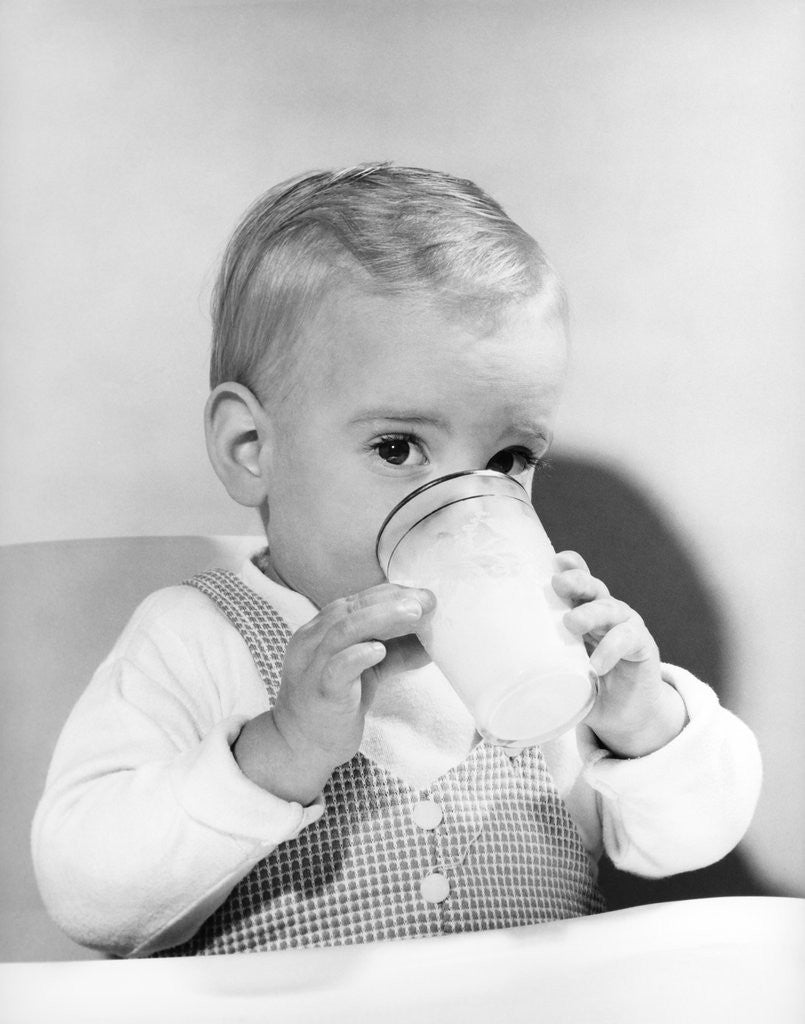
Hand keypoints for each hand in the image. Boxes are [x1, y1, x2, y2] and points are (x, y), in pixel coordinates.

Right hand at [234, 583, 433, 802]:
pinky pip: (336, 668)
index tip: (422, 595)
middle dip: (392, 600)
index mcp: (322, 630)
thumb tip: (431, 641)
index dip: (391, 593)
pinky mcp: (319, 691)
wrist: (299, 746)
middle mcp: (313, 640)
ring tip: (414, 613)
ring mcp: (313, 665)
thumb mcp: (366, 672)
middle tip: (427, 600)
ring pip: (343, 631)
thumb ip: (393, 652)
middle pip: (352, 608)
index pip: (357, 600)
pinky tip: (380, 650)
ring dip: (381, 617)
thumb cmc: (333, 704)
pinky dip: (359, 655)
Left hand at [552, 551, 687, 757]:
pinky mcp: (642, 646)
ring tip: (572, 624)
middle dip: (576, 580)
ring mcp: (626, 626)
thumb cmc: (587, 688)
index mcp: (583, 612)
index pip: (578, 581)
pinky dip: (611, 649)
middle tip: (558, 585)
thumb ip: (536, 672)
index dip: (570, 566)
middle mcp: (605, 613)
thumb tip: (490, 691)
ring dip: (591, 612)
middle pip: (593, 587)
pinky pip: (628, 639)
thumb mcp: (558, 675)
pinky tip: (596, 665)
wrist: (624, 716)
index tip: (554, 560)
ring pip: (611, 608)